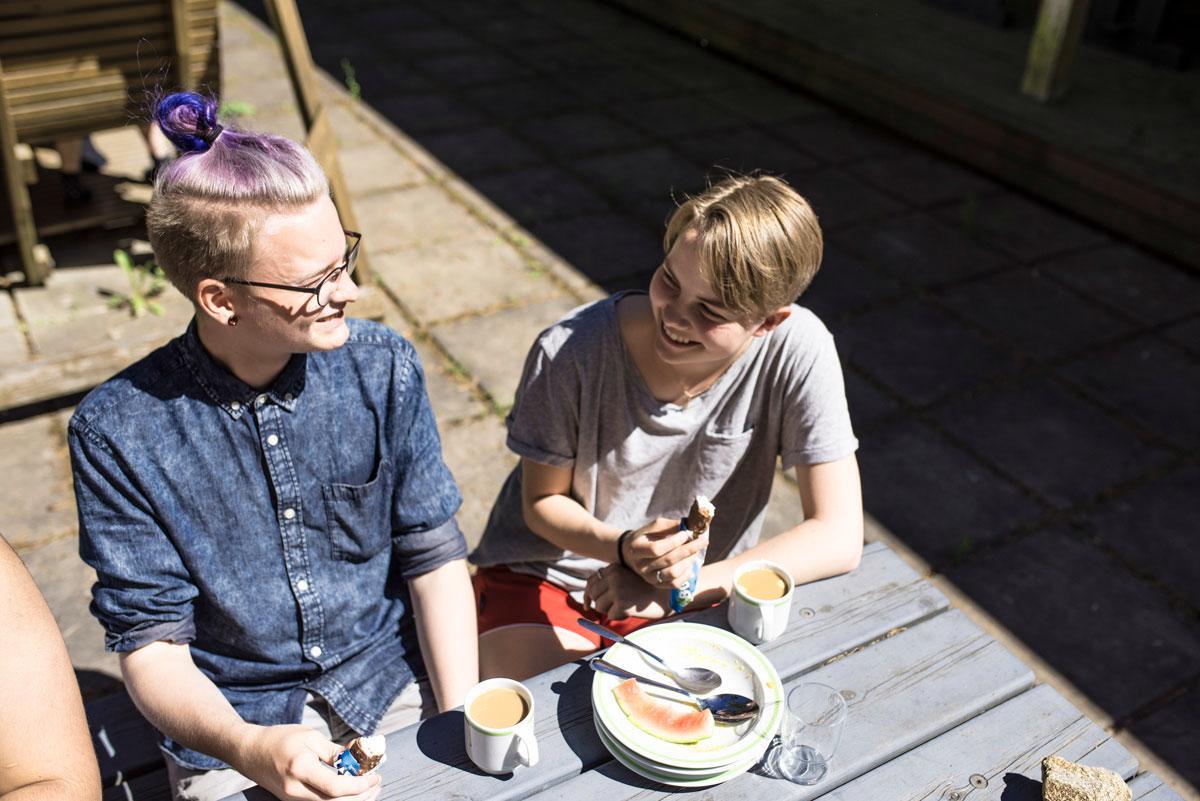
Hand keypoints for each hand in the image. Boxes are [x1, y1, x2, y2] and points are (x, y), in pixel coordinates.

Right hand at [232, 724, 380, 800]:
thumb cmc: (279, 739)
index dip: (360, 785)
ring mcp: (293, 799)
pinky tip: (351, 791)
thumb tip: (359, 758)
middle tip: (376, 783)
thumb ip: (335, 751)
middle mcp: (295, 790)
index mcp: (300, 769)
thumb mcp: (310, 737)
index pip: (336, 788)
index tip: (375, 775)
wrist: (250, 751)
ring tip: (369, 788)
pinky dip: (339, 800)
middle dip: (361, 797)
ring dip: (353, 800)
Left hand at [584, 564, 671, 619]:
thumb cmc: (647, 588)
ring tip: (625, 607)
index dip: (588, 594)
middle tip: (613, 607)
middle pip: (593, 594)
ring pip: (599, 606)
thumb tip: (588, 598)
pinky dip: (619, 616)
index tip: (588, 604)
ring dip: (610, 610)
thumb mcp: (627, 577)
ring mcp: (617, 590)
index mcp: (614, 568)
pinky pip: (611, 615)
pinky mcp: (622, 603)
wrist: (666, 596)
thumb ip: (610, 582)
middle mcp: (613, 577)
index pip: (591, 581)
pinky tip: (631, 611)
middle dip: (600, 603)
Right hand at [620, 517, 708, 587]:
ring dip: (688, 561)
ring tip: (695, 552)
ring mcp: (648, 577)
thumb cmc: (645, 537)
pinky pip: (674, 584)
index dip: (674, 542)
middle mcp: (641, 566)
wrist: (631, 553)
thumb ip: (670, 526)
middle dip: (688, 550)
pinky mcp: (656, 585)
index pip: (656, 549)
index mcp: (637, 549)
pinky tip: (690, 564)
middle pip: (668, 561)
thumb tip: (690, 527)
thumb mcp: (653, 527)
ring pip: (673, 573)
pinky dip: (686, 574)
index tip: (687, 533)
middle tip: (702, 541)